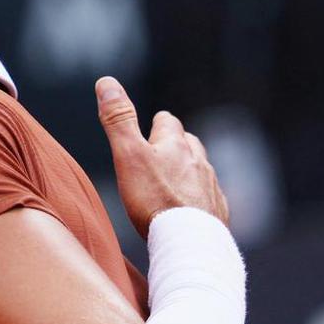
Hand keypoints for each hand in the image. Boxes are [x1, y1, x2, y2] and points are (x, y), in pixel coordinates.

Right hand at [95, 76, 227, 236]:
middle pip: (188, 143)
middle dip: (174, 146)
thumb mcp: (128, 156)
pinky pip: (209, 198)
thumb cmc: (154, 201)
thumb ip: (118, 120)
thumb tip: (106, 82)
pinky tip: (189, 210)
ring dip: (187, 172)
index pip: (167, 121)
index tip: (146, 133)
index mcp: (175, 144)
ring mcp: (211, 186)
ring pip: (200, 169)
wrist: (189, 242)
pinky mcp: (218, 211)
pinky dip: (199, 199)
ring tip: (172, 184)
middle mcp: (198, 160)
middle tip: (157, 158)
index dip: (155, 126)